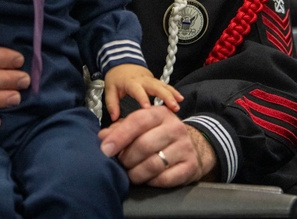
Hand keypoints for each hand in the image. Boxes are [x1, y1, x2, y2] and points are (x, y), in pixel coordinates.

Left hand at [98, 105, 215, 186]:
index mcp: (160, 114)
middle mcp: (175, 128)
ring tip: (130, 174)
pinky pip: (165, 179)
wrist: (194, 148)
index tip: (105, 149)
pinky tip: (146, 179)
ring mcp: (185, 147)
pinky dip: (151, 182)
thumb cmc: (160, 136)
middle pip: (144, 145)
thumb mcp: (142, 126)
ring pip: (153, 164)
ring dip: (136, 173)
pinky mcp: (190, 167)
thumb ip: (120, 129)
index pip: (138, 121)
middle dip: (126, 158)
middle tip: (120, 164)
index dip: (119, 136)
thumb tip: (102, 138)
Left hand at [103, 64, 182, 121]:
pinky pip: (165, 85)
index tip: (148, 108)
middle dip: (165, 96)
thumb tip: (114, 118)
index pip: (137, 90)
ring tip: (179, 103)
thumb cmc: (116, 78)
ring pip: (163, 85)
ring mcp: (151, 79)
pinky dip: (173, 91)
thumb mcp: (110, 89)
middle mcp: (143, 80)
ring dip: (172, 94)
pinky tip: (180, 98)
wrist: (122, 63)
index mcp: (131, 82)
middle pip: (156, 87)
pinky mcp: (155, 80)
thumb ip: (112, 104)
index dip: (143, 98)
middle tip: (172, 106)